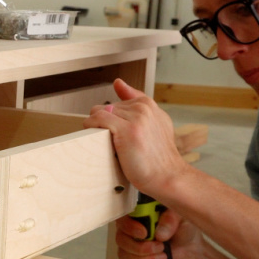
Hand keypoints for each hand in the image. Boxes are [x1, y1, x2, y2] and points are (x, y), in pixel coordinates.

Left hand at [84, 79, 189, 198]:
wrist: (167, 176)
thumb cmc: (157, 157)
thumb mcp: (154, 124)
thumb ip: (137, 103)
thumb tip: (117, 82)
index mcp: (148, 104)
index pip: (118, 100)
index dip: (112, 117)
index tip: (115, 132)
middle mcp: (143, 108)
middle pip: (105, 107)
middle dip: (103, 124)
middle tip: (110, 142)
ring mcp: (135, 117)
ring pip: (99, 112)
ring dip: (96, 128)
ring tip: (105, 143)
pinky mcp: (126, 130)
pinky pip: (97, 120)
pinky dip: (91, 129)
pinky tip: (96, 140)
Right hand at [115, 208, 203, 258]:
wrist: (187, 248)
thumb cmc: (182, 229)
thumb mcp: (181, 218)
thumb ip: (171, 220)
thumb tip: (159, 233)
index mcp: (139, 213)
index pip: (123, 218)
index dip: (130, 227)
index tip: (145, 234)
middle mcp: (129, 227)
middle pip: (121, 239)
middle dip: (140, 248)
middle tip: (160, 248)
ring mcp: (128, 243)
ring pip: (124, 254)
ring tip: (163, 258)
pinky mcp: (130, 258)